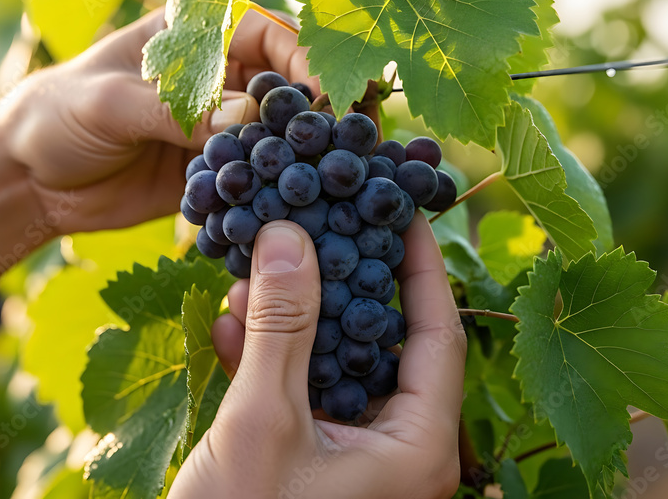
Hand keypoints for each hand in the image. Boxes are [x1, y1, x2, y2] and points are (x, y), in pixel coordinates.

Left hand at [1, 9, 318, 232]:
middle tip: (353, 142)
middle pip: (288, 87)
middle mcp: (216, 79)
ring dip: (306, 157)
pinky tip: (295, 210)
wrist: (28, 178)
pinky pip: (255, 180)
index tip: (328, 100)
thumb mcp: (111, 103)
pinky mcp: (212, 173)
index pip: (269, 36)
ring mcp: (217, 129)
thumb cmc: (58, 115)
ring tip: (340, 180)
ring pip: (279, 137)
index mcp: (194, 38)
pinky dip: (275, 193)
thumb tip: (250, 117)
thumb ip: (177, 109)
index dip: (306, 62)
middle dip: (322, 112)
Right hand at [169, 214, 466, 498]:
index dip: (420, 265)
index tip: (402, 207)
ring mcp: (349, 455)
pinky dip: (267, 357)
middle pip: (383, 341)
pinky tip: (230, 323)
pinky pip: (298, 392)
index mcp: (415, 447)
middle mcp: (394, 449)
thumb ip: (281, 327)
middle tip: (322, 224)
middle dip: (342, 282)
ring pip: (332, 362)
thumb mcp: (263, 420)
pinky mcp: (308, 459)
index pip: (438, 334)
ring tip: (257, 272)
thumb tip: (289, 235)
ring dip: (293, 317)